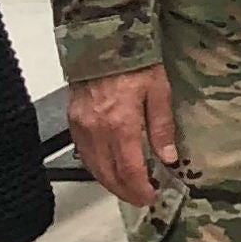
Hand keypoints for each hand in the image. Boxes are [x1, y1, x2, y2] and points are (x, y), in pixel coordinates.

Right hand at [67, 66, 181, 207]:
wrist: (103, 42)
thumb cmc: (136, 64)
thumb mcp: (159, 92)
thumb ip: (162, 127)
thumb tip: (168, 158)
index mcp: (120, 124)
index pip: (129, 169)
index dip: (140, 189)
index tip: (151, 197)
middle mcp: (96, 130)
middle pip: (108, 173)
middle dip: (125, 191)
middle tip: (141, 199)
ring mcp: (81, 126)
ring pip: (92, 166)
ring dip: (109, 182)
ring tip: (127, 189)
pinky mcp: (72, 120)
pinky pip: (82, 153)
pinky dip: (96, 166)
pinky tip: (108, 169)